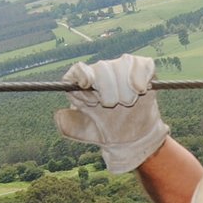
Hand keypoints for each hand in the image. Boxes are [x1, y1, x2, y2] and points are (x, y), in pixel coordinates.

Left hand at [53, 55, 168, 172]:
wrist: (133, 138)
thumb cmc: (107, 131)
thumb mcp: (87, 133)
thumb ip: (69, 126)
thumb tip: (59, 115)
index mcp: (84, 85)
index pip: (78, 70)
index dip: (83, 76)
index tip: (87, 85)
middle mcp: (102, 72)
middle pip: (101, 67)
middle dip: (108, 89)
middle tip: (112, 105)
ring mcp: (122, 69)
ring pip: (123, 64)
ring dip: (126, 88)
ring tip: (127, 103)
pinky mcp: (141, 70)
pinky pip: (142, 64)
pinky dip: (141, 76)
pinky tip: (141, 90)